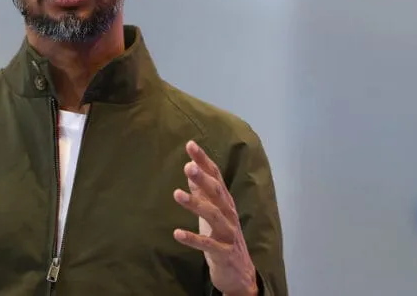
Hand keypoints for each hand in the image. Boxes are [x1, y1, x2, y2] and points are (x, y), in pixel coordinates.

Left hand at [173, 141, 257, 295]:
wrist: (239, 273)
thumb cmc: (222, 237)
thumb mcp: (212, 211)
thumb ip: (202, 191)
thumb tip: (191, 167)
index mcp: (225, 202)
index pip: (216, 176)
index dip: (204, 161)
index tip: (190, 145)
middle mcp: (229, 214)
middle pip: (217, 193)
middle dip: (203, 179)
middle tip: (188, 166)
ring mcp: (228, 234)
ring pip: (214, 216)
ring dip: (196, 204)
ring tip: (176, 194)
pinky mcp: (224, 253)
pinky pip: (208, 245)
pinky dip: (193, 239)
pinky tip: (177, 233)